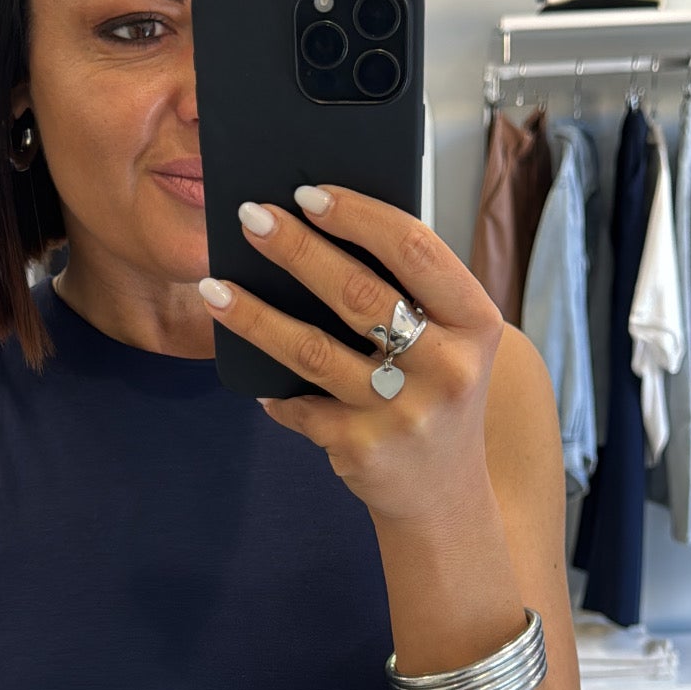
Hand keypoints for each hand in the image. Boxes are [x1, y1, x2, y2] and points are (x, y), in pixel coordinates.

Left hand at [199, 184, 504, 523]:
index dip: (358, 215)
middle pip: (358, 293)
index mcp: (476, 324)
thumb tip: (319, 230)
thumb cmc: (437, 395)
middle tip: (251, 217)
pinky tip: (251, 376)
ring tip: (214, 286)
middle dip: (296, 249)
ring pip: (312, 350)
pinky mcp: (363, 449)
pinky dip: (272, 390)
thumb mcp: (450, 342)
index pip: (415, 249)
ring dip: (254, 315)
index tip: (308, 192)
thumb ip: (410, 293)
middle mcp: (448, 369)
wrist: (444, 496)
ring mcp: (404, 413)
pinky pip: (300, 406)